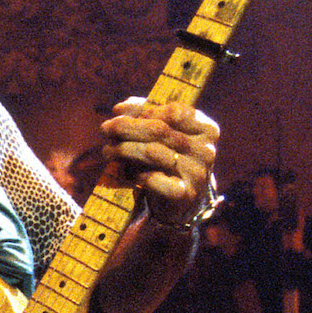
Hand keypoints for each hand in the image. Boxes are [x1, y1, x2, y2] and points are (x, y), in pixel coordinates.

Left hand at [100, 98, 219, 226]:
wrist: (182, 204)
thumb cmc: (168, 162)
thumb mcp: (163, 136)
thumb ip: (145, 115)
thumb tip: (120, 108)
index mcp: (206, 130)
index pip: (174, 111)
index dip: (143, 110)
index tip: (118, 113)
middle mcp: (206, 150)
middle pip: (159, 130)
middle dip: (126, 127)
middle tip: (104, 129)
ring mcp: (197, 173)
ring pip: (151, 152)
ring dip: (123, 149)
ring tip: (107, 151)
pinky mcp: (184, 194)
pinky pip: (152, 178)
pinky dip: (136, 174)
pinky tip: (127, 173)